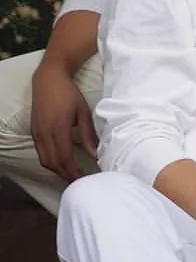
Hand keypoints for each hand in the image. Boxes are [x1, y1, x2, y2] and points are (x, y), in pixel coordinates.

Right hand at [30, 60, 97, 181]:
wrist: (48, 79)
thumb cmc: (69, 94)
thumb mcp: (83, 112)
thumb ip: (89, 135)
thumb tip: (96, 154)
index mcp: (58, 129)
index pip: (64, 159)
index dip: (72, 173)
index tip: (83, 181)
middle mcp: (44, 134)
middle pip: (53, 163)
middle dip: (65, 175)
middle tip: (80, 182)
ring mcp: (37, 133)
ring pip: (44, 160)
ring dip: (57, 170)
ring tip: (72, 174)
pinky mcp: (34, 131)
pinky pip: (40, 153)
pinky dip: (50, 161)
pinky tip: (61, 162)